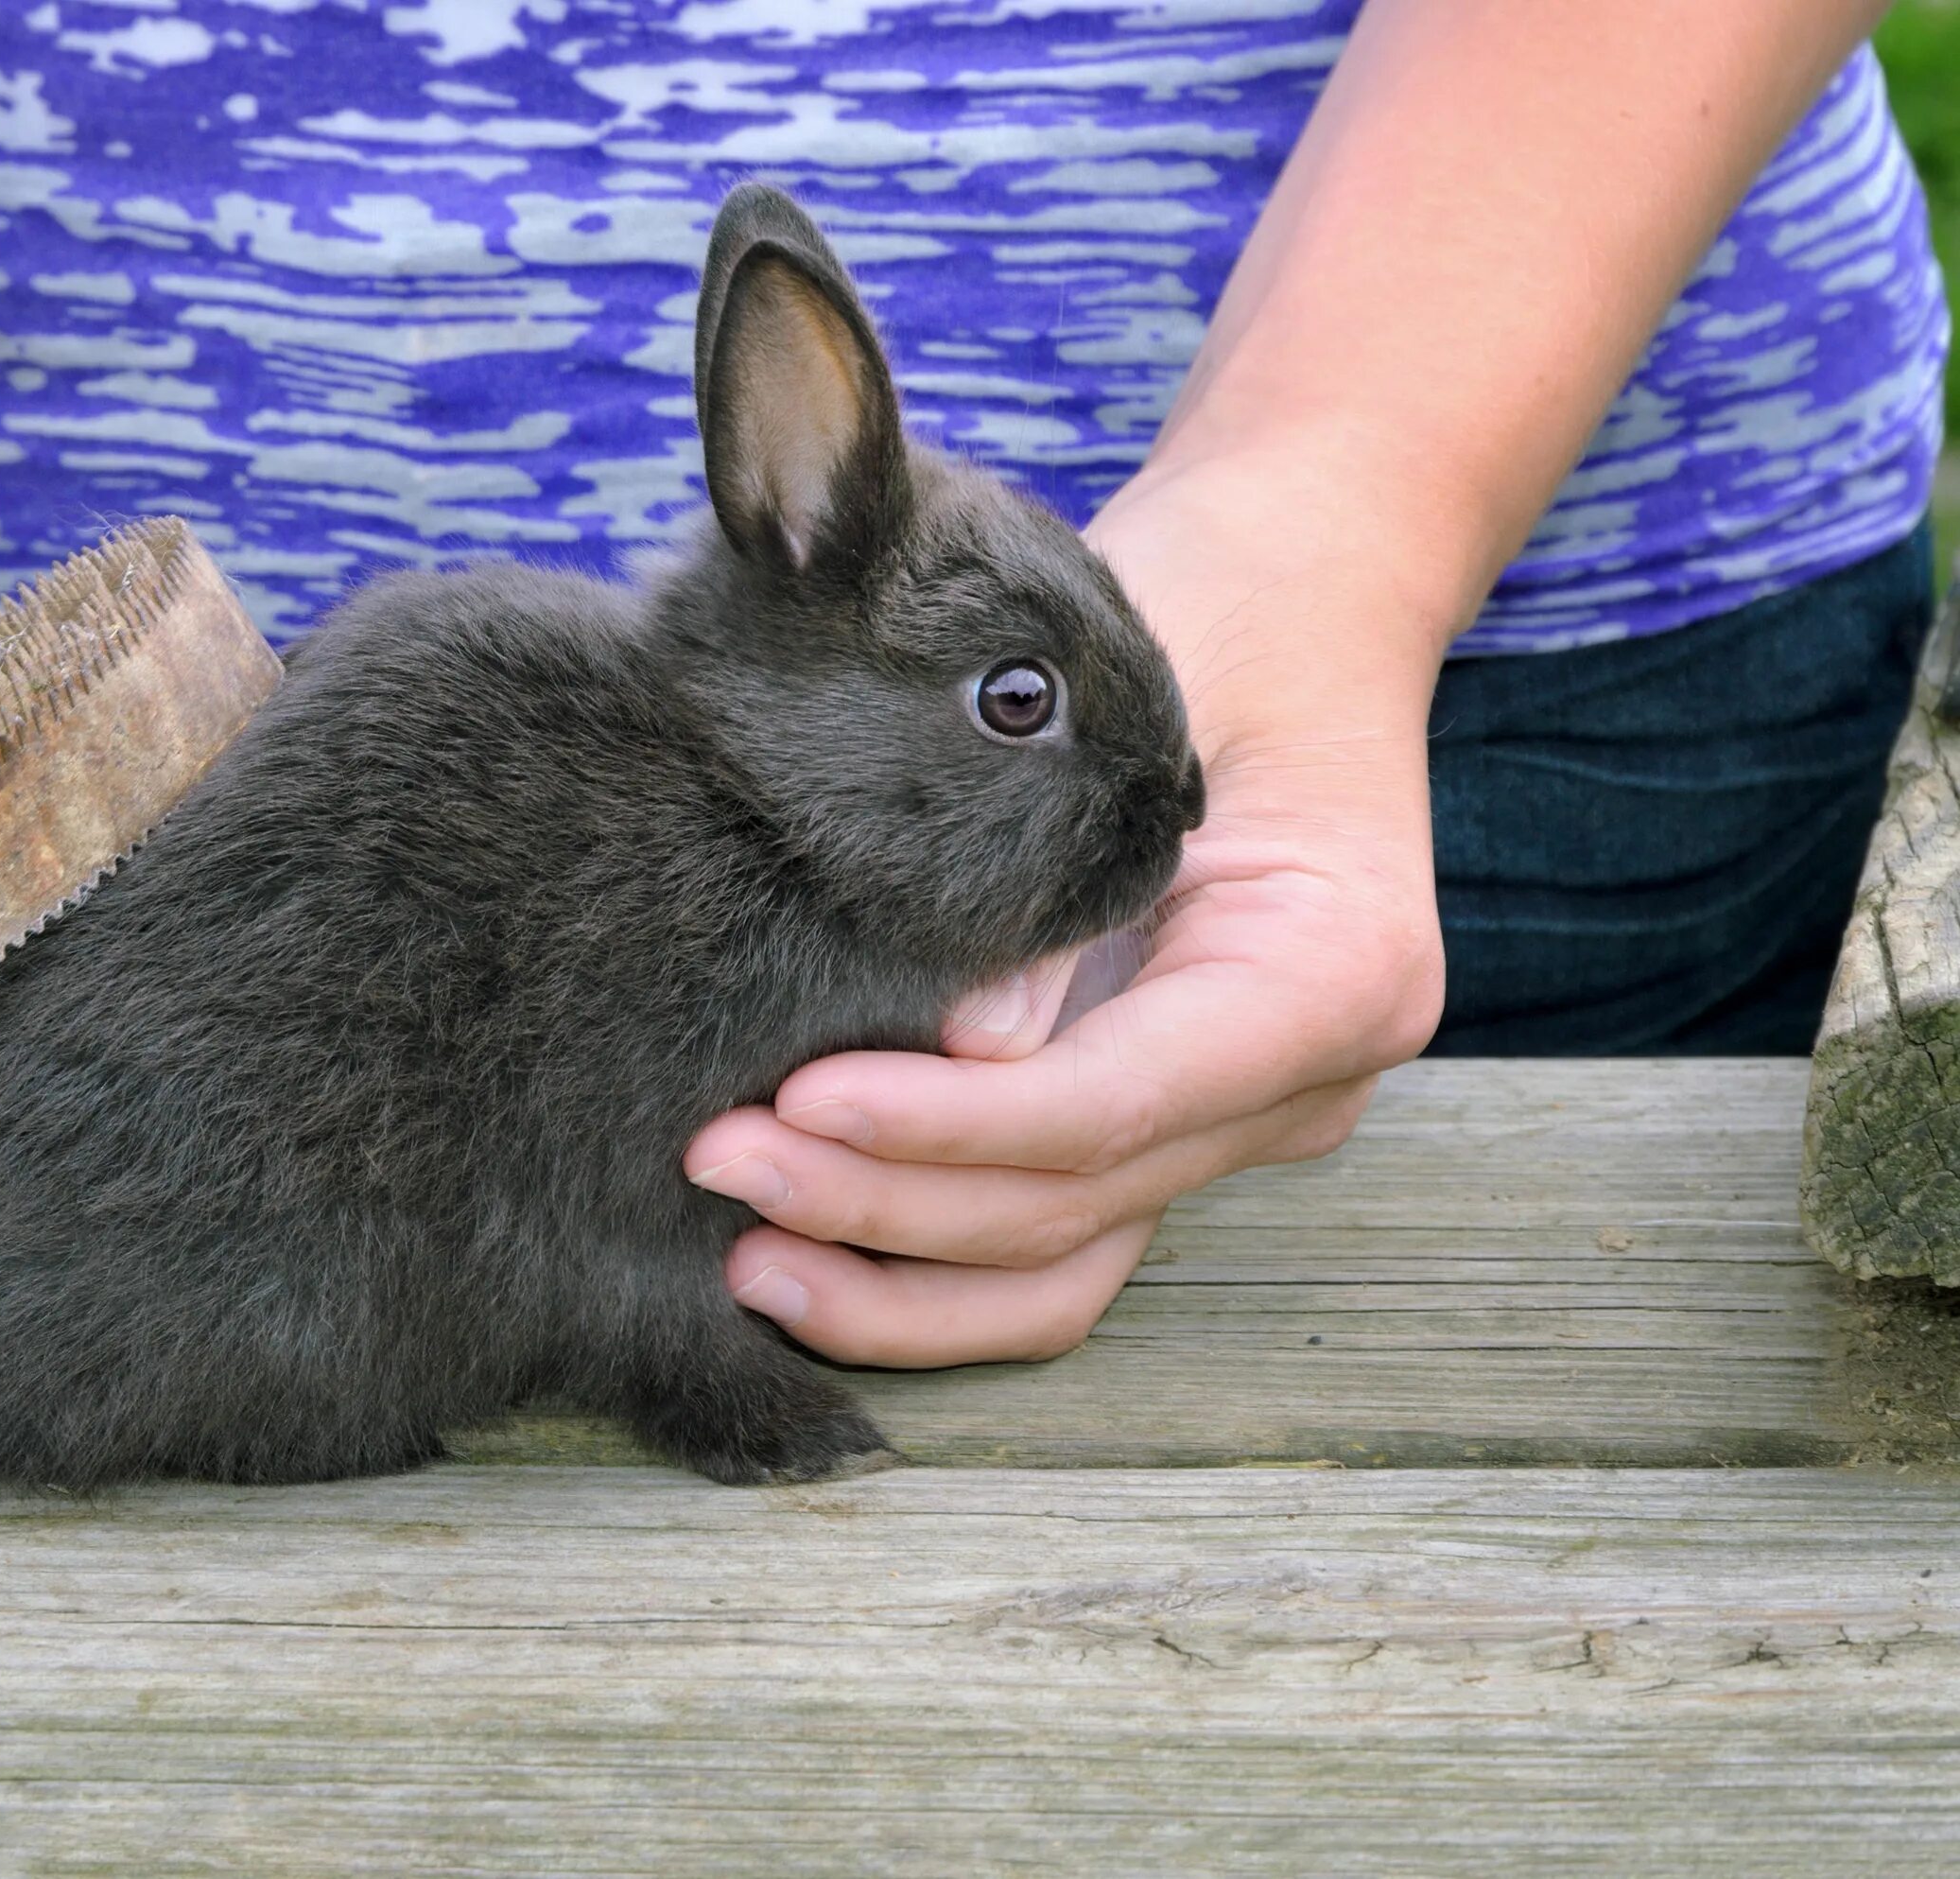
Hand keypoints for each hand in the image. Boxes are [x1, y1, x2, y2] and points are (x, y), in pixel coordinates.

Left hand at [688, 461, 1450, 1364]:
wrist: (1289, 595)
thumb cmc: (1209, 613)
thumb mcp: (1134, 699)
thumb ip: (1056, 876)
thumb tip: (969, 1042)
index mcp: (1333, 970)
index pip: (1120, 1097)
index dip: (950, 1123)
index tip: (799, 1100)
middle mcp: (1297, 1082)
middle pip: (1076, 1200)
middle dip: (884, 1201)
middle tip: (714, 1157)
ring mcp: (1228, 1124)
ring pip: (1060, 1270)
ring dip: (895, 1281)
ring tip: (740, 1255)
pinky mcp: (1151, 1132)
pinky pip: (1044, 1243)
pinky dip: (926, 1274)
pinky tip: (800, 1257)